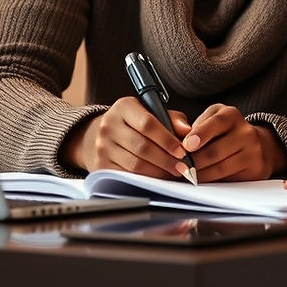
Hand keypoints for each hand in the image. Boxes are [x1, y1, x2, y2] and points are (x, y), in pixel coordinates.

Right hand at [61, 97, 192, 176]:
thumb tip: (188, 131)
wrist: (98, 135)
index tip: (183, 151)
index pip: (148, 124)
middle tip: (183, 167)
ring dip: (158, 172)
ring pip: (135, 164)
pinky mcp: (99, 166)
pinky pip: (126, 176)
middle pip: (142, 147)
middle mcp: (108, 125)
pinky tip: (157, 179)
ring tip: (173, 174)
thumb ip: (171, 119)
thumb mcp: (151, 112)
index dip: (167, 139)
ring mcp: (101, 147)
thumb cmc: (134, 123)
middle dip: (166, 160)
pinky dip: (145, 180)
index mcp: (124, 107)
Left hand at [182, 104, 286, 182]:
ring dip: (201, 174)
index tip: (187, 145)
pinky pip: (229, 179)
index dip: (200, 134)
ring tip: (188, 174)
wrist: (257, 144)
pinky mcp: (255, 169)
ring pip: (220, 167)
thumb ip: (198, 124)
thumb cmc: (227, 131)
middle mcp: (245, 132)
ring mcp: (253, 151)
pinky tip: (203, 179)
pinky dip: (213, 181)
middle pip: (215, 150)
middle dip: (194, 161)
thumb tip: (181, 138)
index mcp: (231, 115)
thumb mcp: (213, 118)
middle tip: (181, 166)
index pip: (216, 123)